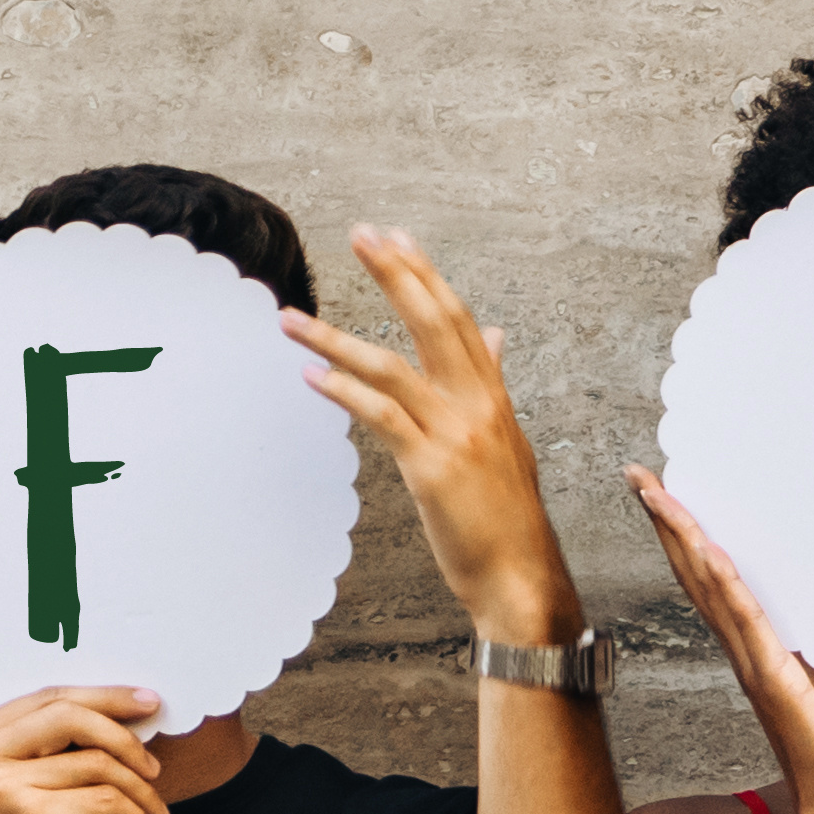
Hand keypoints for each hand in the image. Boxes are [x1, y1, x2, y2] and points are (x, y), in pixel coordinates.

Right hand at [0, 686, 169, 813]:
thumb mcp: (1, 791)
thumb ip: (36, 752)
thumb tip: (112, 717)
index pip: (47, 698)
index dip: (106, 697)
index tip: (148, 704)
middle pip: (71, 715)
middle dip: (126, 735)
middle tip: (156, 765)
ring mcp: (4, 787)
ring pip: (99, 762)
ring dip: (141, 791)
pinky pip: (109, 802)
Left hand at [285, 230, 580, 643]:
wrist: (523, 579)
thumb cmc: (508, 520)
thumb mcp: (508, 442)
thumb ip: (493, 384)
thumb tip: (495, 337)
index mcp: (494, 400)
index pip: (458, 321)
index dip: (426, 275)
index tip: (396, 237)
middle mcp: (479, 408)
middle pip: (435, 324)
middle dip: (397, 275)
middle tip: (362, 234)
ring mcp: (457, 436)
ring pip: (393, 367)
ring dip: (335, 339)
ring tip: (290, 319)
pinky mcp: (432, 468)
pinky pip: (383, 417)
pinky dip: (344, 392)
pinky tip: (311, 377)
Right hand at [628, 470, 813, 813]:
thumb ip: (808, 651)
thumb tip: (809, 619)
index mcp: (755, 649)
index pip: (711, 581)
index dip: (685, 536)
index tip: (663, 491)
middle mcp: (746, 653)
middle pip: (697, 575)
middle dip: (669, 523)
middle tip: (640, 473)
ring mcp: (757, 667)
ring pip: (712, 590)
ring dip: (686, 540)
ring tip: (659, 495)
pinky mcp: (780, 685)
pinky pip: (751, 626)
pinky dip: (729, 587)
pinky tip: (713, 552)